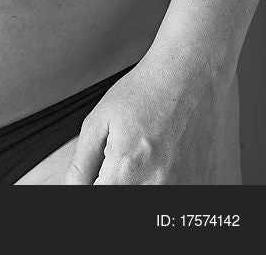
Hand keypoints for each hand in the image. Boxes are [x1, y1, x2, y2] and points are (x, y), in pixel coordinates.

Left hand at [62, 52, 230, 184]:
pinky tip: (162, 157)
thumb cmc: (145, 92)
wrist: (188, 76)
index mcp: (128, 169)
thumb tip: (73, 187)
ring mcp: (185, 186)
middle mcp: (159, 184)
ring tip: (143, 154)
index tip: (94, 177)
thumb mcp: (97, 123)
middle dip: (114, 183)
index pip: (99, 199)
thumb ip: (81, 164)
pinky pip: (174, 191)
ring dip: (139, 182)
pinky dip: (162, 180)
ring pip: (147, 198)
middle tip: (119, 158)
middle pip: (124, 199)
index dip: (92, 187)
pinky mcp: (203, 183)